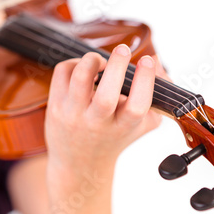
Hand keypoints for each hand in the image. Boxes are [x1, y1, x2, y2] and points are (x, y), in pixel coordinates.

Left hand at [46, 44, 165, 173]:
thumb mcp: (143, 123)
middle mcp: (99, 123)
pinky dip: (75, 63)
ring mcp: (75, 116)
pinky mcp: (56, 107)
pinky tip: (84, 69)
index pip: (137, 106)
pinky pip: (62, 73)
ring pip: (80, 79)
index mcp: (124, 127)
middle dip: (117, 66)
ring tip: (101, 61)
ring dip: (92, 60)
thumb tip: (155, 60)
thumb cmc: (116, 137)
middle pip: (106, 95)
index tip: (148, 61)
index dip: (145, 81)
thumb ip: (157, 94)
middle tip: (123, 50)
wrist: (81, 164)